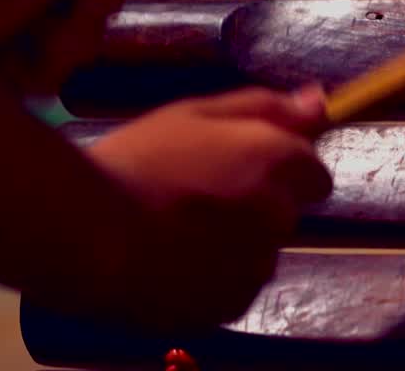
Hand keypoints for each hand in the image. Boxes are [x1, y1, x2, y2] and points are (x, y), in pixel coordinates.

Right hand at [81, 86, 331, 328]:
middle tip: (196, 196)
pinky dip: (213, 277)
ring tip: (175, 231)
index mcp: (278, 161)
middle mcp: (281, 213)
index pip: (315, 173)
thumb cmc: (136, 162)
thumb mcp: (195, 114)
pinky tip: (172, 261)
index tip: (241, 169)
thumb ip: (266, 108)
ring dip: (234, 243)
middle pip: (285, 211)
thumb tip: (320, 101)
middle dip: (255, 204)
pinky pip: (235, 285)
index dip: (281, 170)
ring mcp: (259, 263)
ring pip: (259, 251)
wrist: (84, 235)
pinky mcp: (234, 302)